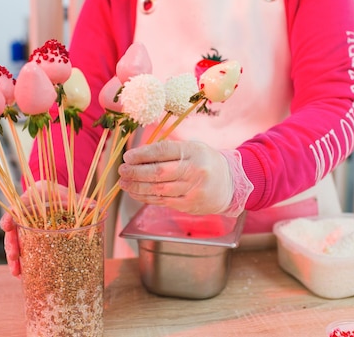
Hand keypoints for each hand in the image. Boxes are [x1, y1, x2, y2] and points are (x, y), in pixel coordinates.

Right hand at [0, 181, 74, 277]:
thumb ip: (80, 201)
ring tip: (16, 272)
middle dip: (11, 244)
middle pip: (13, 230)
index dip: (10, 217)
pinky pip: (23, 251)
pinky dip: (22, 262)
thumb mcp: (69, 195)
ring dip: (14, 259)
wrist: (54, 195)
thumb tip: (97, 207)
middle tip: (13, 256)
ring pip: (15, 244)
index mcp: (29, 201)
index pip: (17, 208)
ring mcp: (25, 229)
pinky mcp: (30, 239)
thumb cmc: (59, 193)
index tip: (6, 225)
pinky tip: (23, 274)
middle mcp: (23, 216)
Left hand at [118, 141, 252, 215]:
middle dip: (136, 172)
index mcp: (193, 151)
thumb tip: (137, 157)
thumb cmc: (205, 162)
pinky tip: (136, 193)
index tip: (127, 157)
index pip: (162, 152)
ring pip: (158, 189)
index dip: (142, 155)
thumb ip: (168, 151)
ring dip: (137, 187)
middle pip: (158, 172)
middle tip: (122, 171)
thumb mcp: (192, 148)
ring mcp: (193, 189)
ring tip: (124, 183)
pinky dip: (147, 197)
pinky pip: (163, 201)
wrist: (231, 183)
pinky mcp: (190, 204)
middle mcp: (194, 170)